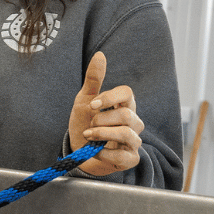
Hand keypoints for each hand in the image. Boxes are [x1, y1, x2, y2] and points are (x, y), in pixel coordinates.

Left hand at [69, 51, 142, 175]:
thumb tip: (100, 55)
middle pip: (126, 115)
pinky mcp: (130, 158)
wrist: (79, 150)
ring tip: (89, 136)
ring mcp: (134, 140)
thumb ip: (94, 80)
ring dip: (102, 134)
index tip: (92, 104)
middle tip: (89, 124)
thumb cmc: (85, 122)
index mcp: (124, 104)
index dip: (110, 97)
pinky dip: (105, 153)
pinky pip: (123, 156)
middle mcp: (133, 122)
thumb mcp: (85, 101)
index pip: (127, 93)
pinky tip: (96, 151)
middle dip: (101, 120)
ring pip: (127, 134)